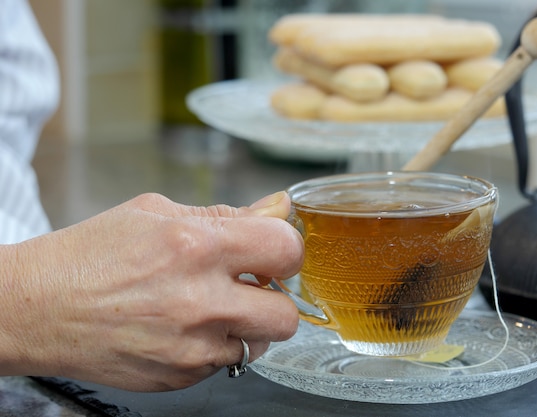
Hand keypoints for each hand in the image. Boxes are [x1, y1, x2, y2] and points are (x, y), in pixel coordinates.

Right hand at [0, 191, 302, 390]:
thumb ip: (227, 214)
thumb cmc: (92, 255)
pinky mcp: (181, 375)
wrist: (39, 308)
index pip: (286, 248)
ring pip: (261, 344)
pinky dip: (217, 345)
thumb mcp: (157, 213)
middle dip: (277, 297)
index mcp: (196, 245)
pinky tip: (187, 327)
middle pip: (287, 313)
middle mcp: (199, 300)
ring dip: (249, 325)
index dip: (287, 248)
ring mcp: (191, 346)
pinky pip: (225, 362)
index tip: (274, 251)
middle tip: (254, 286)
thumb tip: (279, 207)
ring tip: (218, 308)